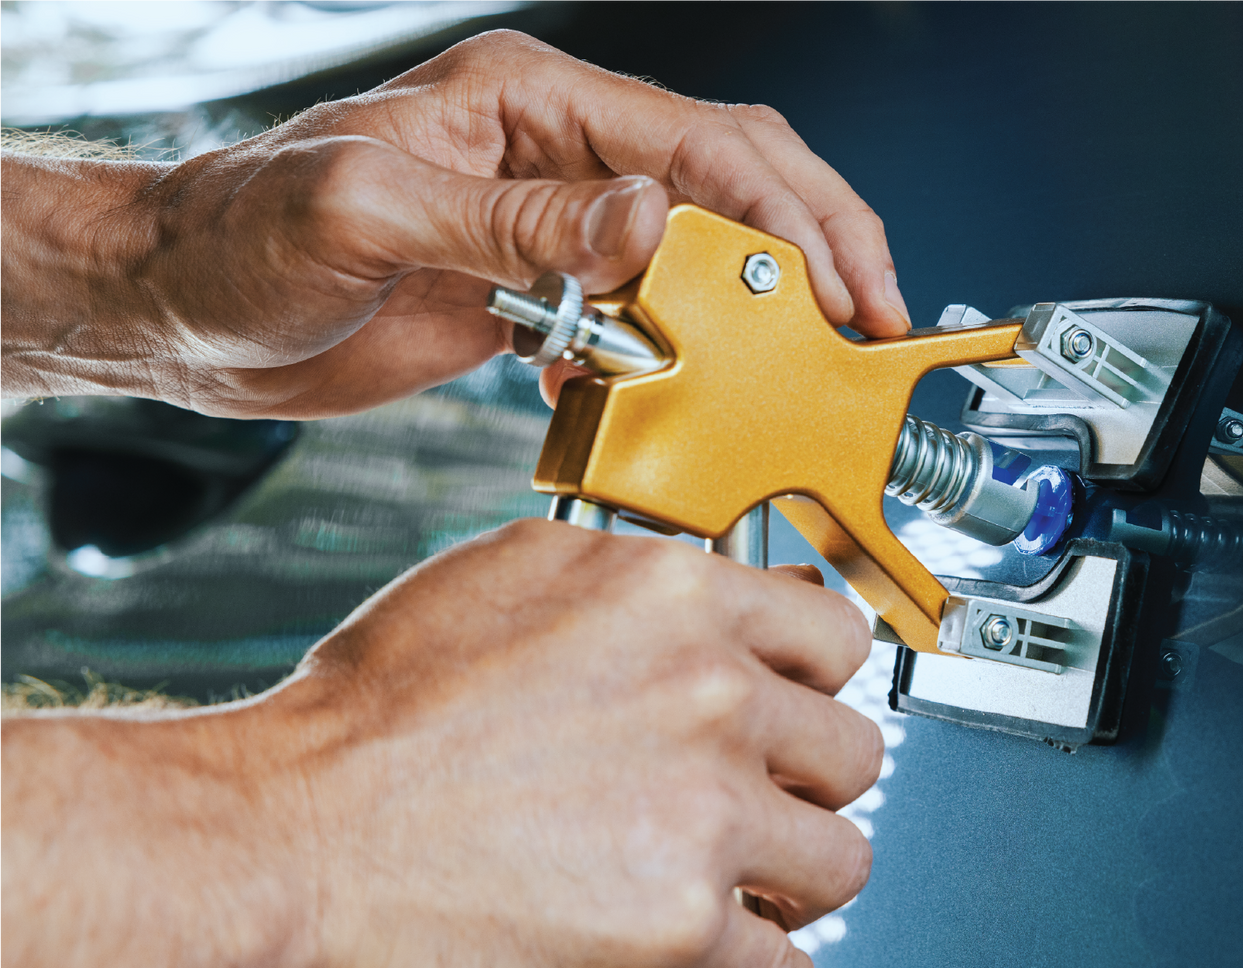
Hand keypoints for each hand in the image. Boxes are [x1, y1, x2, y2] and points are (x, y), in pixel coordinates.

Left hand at [2, 31, 910, 416]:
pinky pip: (642, 314)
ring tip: (810, 368)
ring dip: (758, 308)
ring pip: (698, 251)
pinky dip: (681, 355)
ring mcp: (550, 226)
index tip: (842, 282)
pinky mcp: (534, 293)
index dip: (788, 212)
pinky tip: (692, 394)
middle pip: (729, 181)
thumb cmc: (238, 238)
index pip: (699, 141)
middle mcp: (554, 154)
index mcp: (528, 104)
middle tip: (871, 319)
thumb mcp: (369, 215)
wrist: (176, 312)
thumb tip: (652, 219)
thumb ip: (515, 219)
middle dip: (811, 248)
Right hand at [247, 520, 880, 967]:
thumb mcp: (505, 576)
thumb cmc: (370, 718)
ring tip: (761, 892)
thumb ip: (624, 581)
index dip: (816, 684)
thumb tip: (691, 596)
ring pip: (839, 858)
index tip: (807, 709)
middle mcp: (709, 692)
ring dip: (801, 883)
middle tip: (769, 804)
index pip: (831, 634)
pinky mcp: (680, 921)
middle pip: (851, 749)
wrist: (291, 838)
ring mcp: (704, 808)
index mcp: (674, 597)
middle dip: (810, 785)